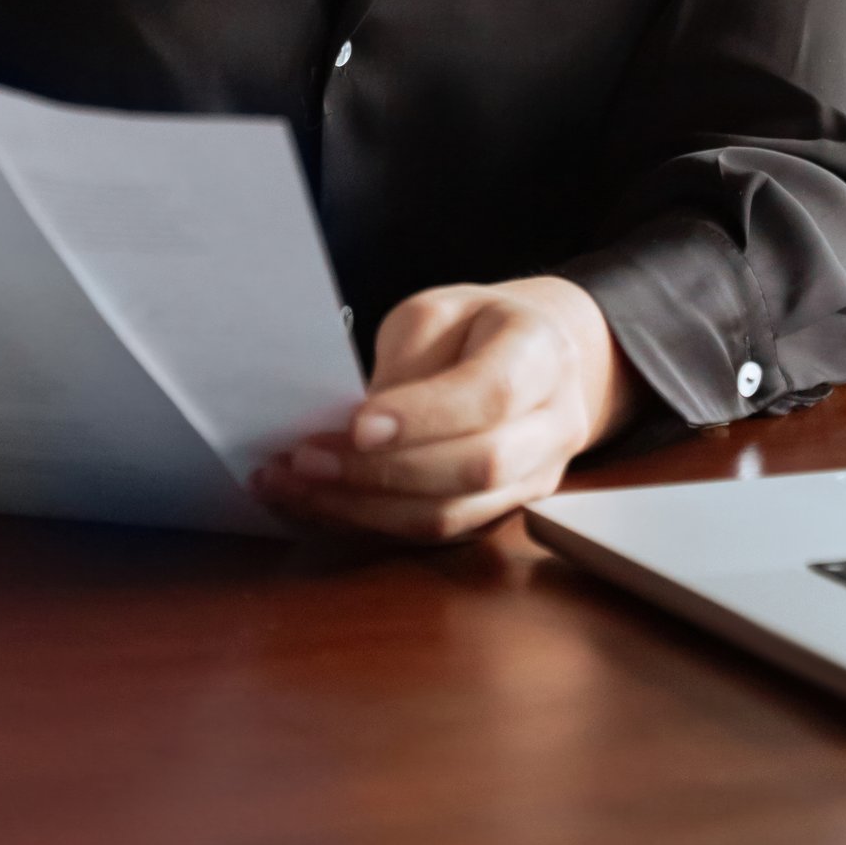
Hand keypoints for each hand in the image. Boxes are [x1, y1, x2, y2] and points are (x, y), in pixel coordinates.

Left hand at [253, 274, 630, 542]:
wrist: (539, 357)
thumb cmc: (478, 326)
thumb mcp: (442, 310)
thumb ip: (409, 359)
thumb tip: (359, 424)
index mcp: (542, 355)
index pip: (490, 395)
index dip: (423, 416)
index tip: (355, 425)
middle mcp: (553, 426)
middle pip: (476, 467)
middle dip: (381, 472)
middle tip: (304, 460)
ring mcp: (533, 481)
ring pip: (452, 516)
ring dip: (363, 509)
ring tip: (293, 487)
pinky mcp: (500, 516)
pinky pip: (434, 534)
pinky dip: (371, 523)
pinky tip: (319, 504)